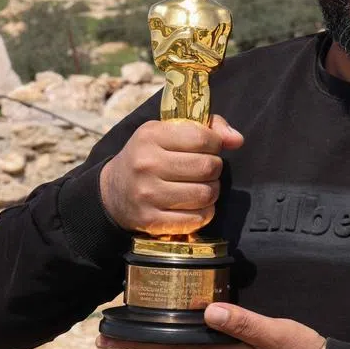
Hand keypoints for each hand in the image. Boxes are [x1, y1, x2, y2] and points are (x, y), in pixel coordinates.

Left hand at [96, 303, 326, 348]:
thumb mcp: (273, 334)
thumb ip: (242, 323)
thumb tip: (209, 310)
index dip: (139, 344)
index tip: (109, 339)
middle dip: (137, 343)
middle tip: (106, 335)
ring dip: (155, 341)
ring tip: (132, 330)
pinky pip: (196, 346)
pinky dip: (178, 337)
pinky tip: (176, 328)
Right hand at [99, 115, 242, 235]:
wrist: (112, 192)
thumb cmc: (149, 157)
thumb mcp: (168, 132)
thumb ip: (207, 127)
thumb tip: (237, 140)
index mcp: (151, 136)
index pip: (203, 138)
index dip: (215, 144)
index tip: (209, 148)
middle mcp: (147, 164)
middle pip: (208, 167)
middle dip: (215, 169)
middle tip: (206, 170)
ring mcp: (147, 194)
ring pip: (205, 194)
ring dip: (211, 191)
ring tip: (201, 187)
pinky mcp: (151, 220)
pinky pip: (196, 218)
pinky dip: (203, 213)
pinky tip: (194, 205)